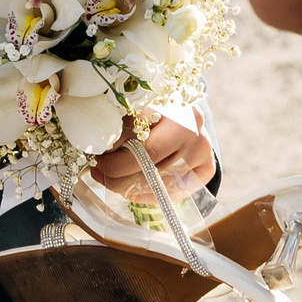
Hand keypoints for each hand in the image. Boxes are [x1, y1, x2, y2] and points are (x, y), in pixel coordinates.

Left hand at [92, 105, 215, 203]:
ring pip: (157, 183)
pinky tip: (128, 187)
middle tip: (98, 171)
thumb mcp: (137, 107)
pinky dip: (144, 194)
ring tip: (109, 178)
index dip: (114, 155)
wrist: (185, 113)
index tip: (95, 157)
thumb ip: (121, 125)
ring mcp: (203, 153)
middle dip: (116, 173)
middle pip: (149, 165)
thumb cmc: (155, 108)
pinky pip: (169, 193)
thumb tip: (102, 149)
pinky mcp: (206, 170)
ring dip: (126, 185)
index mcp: (176, 110)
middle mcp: (195, 132)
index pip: (140, 142)